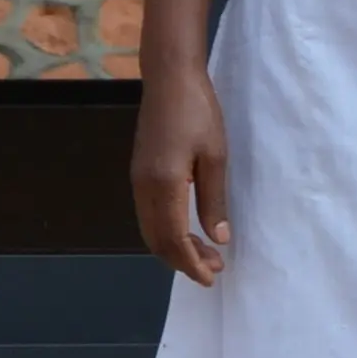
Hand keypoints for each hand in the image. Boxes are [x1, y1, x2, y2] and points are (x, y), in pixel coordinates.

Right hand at [132, 64, 231, 284]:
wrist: (169, 80)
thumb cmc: (198, 112)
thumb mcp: (215, 156)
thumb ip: (214, 200)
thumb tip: (219, 239)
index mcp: (164, 185)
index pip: (174, 239)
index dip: (191, 263)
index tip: (212, 277)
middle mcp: (144, 188)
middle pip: (157, 241)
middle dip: (183, 261)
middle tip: (215, 269)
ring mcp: (137, 180)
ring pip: (150, 230)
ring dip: (174, 248)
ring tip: (205, 254)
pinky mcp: (139, 173)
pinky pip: (148, 215)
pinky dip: (166, 232)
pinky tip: (186, 231)